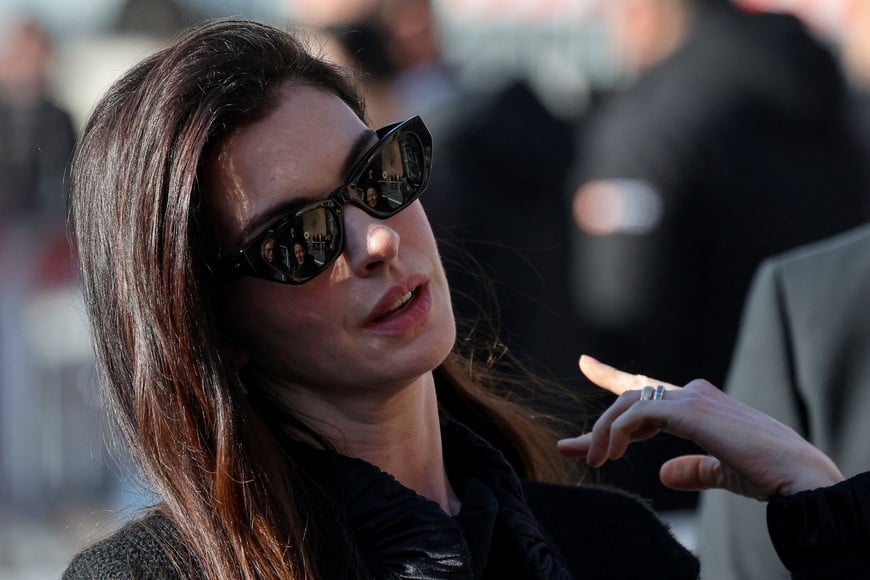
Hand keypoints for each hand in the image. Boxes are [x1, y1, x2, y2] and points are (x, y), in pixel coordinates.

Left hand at [558, 356, 843, 499]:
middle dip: (598, 424)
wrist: (797, 474)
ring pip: (628, 404)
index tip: (586, 365)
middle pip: (630, 398)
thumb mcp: (723, 471)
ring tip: (593, 461)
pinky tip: (610, 454)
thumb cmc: (768, 473)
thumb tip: (664, 474)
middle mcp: (693, 393)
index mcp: (699, 404)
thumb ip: (694, 468)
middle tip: (571, 447)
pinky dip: (616, 432)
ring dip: (603, 433)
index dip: (613, 377)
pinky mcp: (688, 409)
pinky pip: (636, 414)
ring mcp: (691, 397)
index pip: (647, 387)